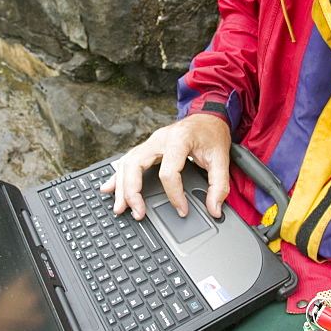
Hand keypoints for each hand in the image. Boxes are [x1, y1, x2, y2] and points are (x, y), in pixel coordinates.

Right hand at [99, 113, 231, 219]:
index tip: (182, 209)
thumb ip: (219, 185)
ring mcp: (151, 141)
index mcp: (178, 139)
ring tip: (120, 208)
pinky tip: (108, 188)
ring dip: (121, 187)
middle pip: (135, 165)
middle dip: (133, 191)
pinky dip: (118, 176)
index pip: (168, 172)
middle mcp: (159, 138)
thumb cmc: (212, 134)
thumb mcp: (222, 158)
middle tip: (137, 213)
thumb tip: (214, 209)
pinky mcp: (148, 147)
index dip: (174, 195)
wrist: (208, 117)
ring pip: (127, 163)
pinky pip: (127, 161)